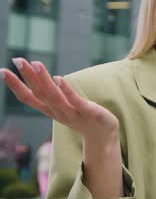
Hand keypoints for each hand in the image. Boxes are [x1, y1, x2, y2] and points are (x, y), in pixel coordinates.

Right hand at [1, 58, 124, 198]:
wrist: (104, 138)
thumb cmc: (84, 119)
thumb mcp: (64, 107)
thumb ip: (54, 96)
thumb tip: (44, 78)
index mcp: (51, 110)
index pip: (29, 97)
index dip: (15, 85)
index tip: (3, 71)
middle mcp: (58, 112)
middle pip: (40, 94)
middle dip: (28, 77)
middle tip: (17, 60)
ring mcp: (73, 113)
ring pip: (55, 97)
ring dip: (45, 81)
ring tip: (36, 64)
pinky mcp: (89, 112)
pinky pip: (76, 101)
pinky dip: (67, 91)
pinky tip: (60, 78)